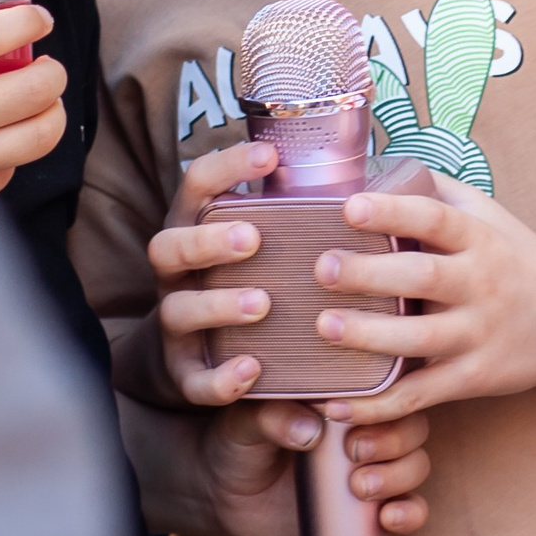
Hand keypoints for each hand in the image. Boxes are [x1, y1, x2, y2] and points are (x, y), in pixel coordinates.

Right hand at [143, 139, 282, 405]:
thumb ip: (298, 227)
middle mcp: (176, 276)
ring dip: (218, 304)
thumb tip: (366, 197)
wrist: (199, 361)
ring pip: (178, 310)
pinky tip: (252, 370)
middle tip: (252, 238)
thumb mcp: (260, 251)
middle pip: (168, 247)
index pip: (196, 187)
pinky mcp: (186, 376)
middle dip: (208, 240)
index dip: (225, 167)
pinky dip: (222, 378)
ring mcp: (176, 327)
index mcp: (194, 231)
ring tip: (260, 303)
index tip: (269, 155)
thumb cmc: (245, 284)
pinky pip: (196, 381)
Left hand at [198, 400, 431, 535]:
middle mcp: (366, 427)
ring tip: (360, 487)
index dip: (380, 397)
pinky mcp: (372, 507)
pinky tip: (388, 518)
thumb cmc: (235, 446)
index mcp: (343, 396)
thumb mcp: (243, 424)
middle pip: (411, 424)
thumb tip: (310, 430)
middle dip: (392, 439)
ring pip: (416, 463)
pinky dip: (411, 513)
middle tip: (354, 452)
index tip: (344, 414)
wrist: (224, 499)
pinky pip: (412, 508)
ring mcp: (373, 467)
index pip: (387, 385)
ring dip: (400, 474)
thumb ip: (270, 417)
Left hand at [305, 174, 535, 424]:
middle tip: (323, 267)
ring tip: (324, 327)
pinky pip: (422, 394)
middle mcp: (481, 285)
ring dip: (369, 336)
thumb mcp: (487, 215)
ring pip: (421, 339)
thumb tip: (370, 169)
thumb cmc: (515, 258)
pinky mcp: (474, 378)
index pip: (435, 219)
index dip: (393, 212)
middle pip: (423, 278)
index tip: (350, 207)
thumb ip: (435, 192)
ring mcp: (479, 335)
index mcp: (479, 239)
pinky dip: (379, 404)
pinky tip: (337, 404)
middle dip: (369, 273)